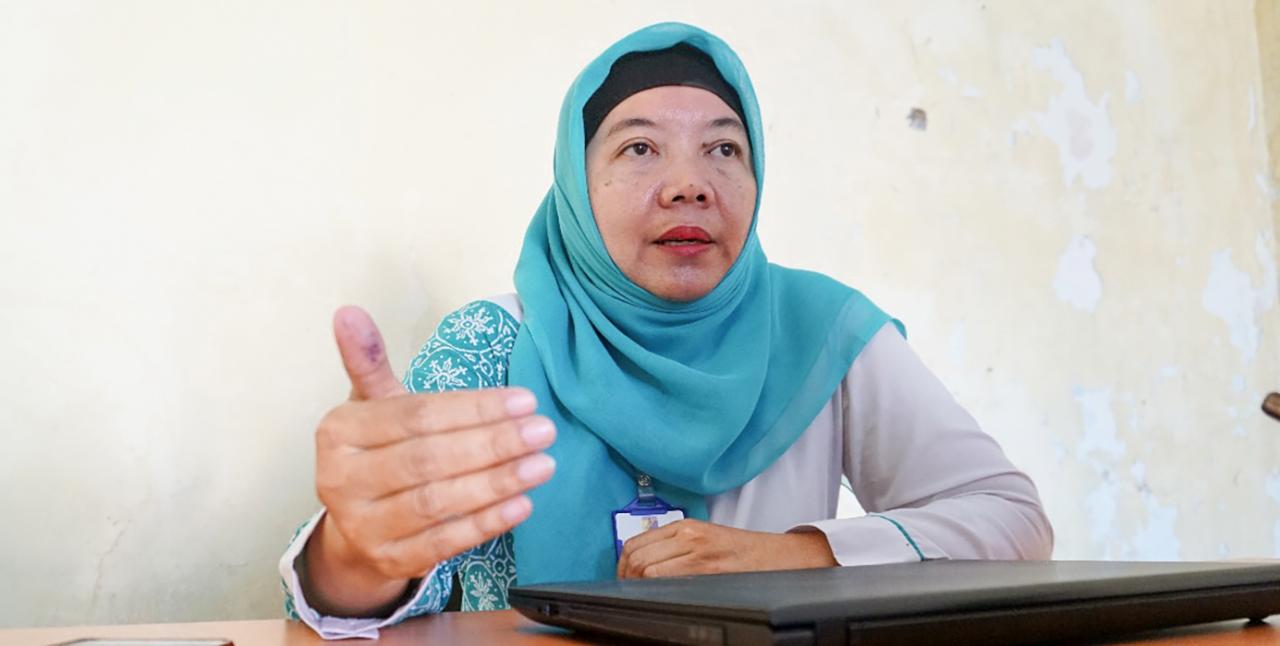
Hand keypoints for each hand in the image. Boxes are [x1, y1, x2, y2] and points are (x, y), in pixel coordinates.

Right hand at [302, 306, 556, 615]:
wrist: (356, 528)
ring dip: (497, 482)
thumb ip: (368, 361)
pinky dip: (486, 523)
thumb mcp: (372, 405)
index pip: (416, 416)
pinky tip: (522, 503)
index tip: (525, 399)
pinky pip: (444, 542)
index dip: (473, 408)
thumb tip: (348, 310)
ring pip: (438, 502)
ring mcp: (363, 525)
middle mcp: (341, 480)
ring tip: (543, 464)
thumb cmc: (378, 452)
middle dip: (492, 443)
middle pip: (428, 458)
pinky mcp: (389, 561)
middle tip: (543, 430)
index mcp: (339, 431)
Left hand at [616, 519, 836, 578]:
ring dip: (637, 585)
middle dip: (624, 578)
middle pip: (635, 557)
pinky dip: (655, 590)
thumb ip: (676, 547)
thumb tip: (642, 567)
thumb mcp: (705, 539)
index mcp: (685, 527)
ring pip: (645, 570)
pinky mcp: (707, 569)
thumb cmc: (741, 552)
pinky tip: (659, 596)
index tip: (623, 579)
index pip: (635, 544)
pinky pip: (666, 581)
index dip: (621, 566)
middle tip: (628, 590)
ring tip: (641, 595)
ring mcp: (697, 552)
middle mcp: (688, 535)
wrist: (776, 557)